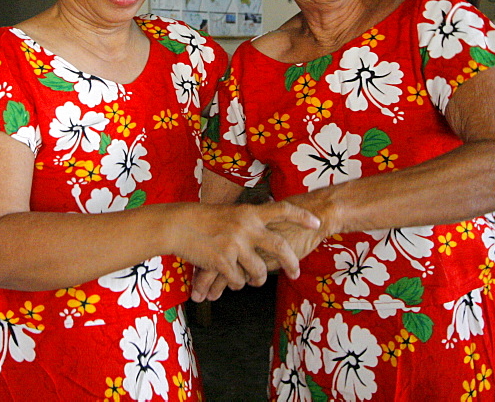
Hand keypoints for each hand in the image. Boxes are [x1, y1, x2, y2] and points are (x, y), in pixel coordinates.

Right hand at [183, 201, 319, 301]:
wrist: (177, 225)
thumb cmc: (202, 219)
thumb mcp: (229, 213)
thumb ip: (248, 222)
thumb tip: (267, 233)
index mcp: (249, 212)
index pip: (282, 210)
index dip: (301, 216)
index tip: (316, 223)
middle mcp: (246, 227)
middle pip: (279, 247)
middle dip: (291, 262)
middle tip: (295, 273)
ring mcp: (235, 245)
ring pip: (258, 271)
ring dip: (257, 280)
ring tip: (253, 280)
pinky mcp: (223, 261)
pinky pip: (238, 281)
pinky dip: (236, 284)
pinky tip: (230, 280)